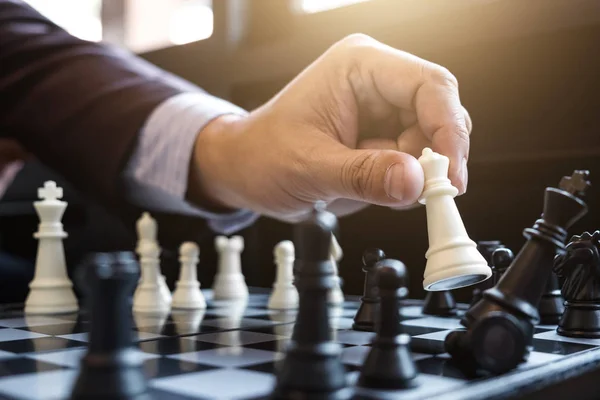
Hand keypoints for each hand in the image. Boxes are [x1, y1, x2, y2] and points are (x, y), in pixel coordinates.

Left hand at [190, 34, 471, 221]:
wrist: (244, 172)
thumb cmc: (262, 155)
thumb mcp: (310, 168)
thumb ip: (364, 175)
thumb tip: (415, 182)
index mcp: (358, 66)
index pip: (428, 86)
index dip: (449, 130)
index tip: (450, 176)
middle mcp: (375, 81)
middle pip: (439, 111)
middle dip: (437, 156)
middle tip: (429, 192)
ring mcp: (381, 110)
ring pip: (432, 138)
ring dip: (422, 171)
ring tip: (385, 189)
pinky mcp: (381, 137)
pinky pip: (416, 158)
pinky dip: (410, 180)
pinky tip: (382, 189)